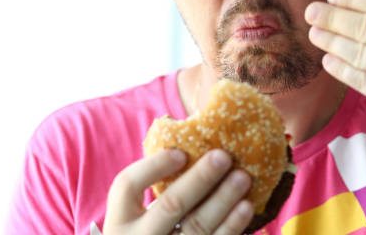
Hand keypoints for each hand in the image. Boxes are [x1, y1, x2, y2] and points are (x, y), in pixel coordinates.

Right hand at [103, 148, 253, 234]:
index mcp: (120, 219)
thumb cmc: (151, 231)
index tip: (181, 152)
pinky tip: (246, 206)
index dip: (154, 166)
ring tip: (243, 177)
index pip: (128, 185)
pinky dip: (232, 226)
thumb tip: (197, 140)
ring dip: (223, 200)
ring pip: (197, 226)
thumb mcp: (140, 216)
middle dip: (200, 179)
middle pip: (170, 205)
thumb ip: (161, 188)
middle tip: (223, 156)